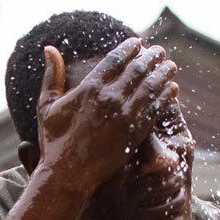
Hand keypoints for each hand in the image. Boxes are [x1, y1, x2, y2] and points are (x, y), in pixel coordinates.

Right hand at [34, 37, 178, 192]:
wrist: (69, 176)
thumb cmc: (55, 141)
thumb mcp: (47, 106)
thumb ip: (52, 76)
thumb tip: (50, 48)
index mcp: (89, 89)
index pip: (115, 60)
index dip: (129, 48)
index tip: (137, 42)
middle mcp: (110, 100)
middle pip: (137, 70)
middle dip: (151, 57)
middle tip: (160, 51)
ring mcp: (124, 117)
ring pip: (150, 88)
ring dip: (163, 74)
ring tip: (171, 66)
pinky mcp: (134, 134)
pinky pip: (154, 110)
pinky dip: (165, 97)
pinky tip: (172, 89)